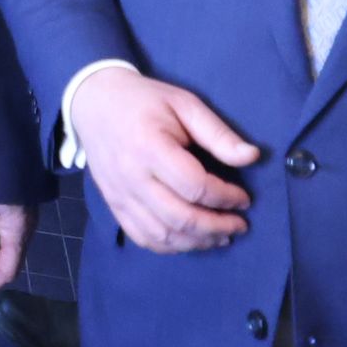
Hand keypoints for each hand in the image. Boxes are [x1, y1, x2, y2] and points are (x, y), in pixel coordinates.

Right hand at [63, 65, 259, 252]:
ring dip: (197, 242)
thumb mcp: (185, 104)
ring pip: (162, 235)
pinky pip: (143, 238)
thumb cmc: (144, 100)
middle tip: (240, 224)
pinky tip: (191, 241)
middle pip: (180, 218)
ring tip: (221, 236)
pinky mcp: (113, 205)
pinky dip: (170, 246)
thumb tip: (252, 157)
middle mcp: (132, 177)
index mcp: (150, 147)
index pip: (195, 187)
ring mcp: (120, 195)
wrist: (94, 102)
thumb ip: (218, 133)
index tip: (244, 199)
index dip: (226, 198)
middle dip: (217, 226)